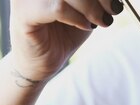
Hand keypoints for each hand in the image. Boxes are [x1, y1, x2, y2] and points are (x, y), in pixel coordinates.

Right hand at [9, 0, 123, 82]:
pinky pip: (58, 8)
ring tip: (99, 21)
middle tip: (112, 10)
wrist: (41, 64)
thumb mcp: (85, 12)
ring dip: (90, 7)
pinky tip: (85, 26)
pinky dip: (77, 18)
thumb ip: (96, 0)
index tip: (115, 3)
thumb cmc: (62, 35)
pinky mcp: (24, 13)